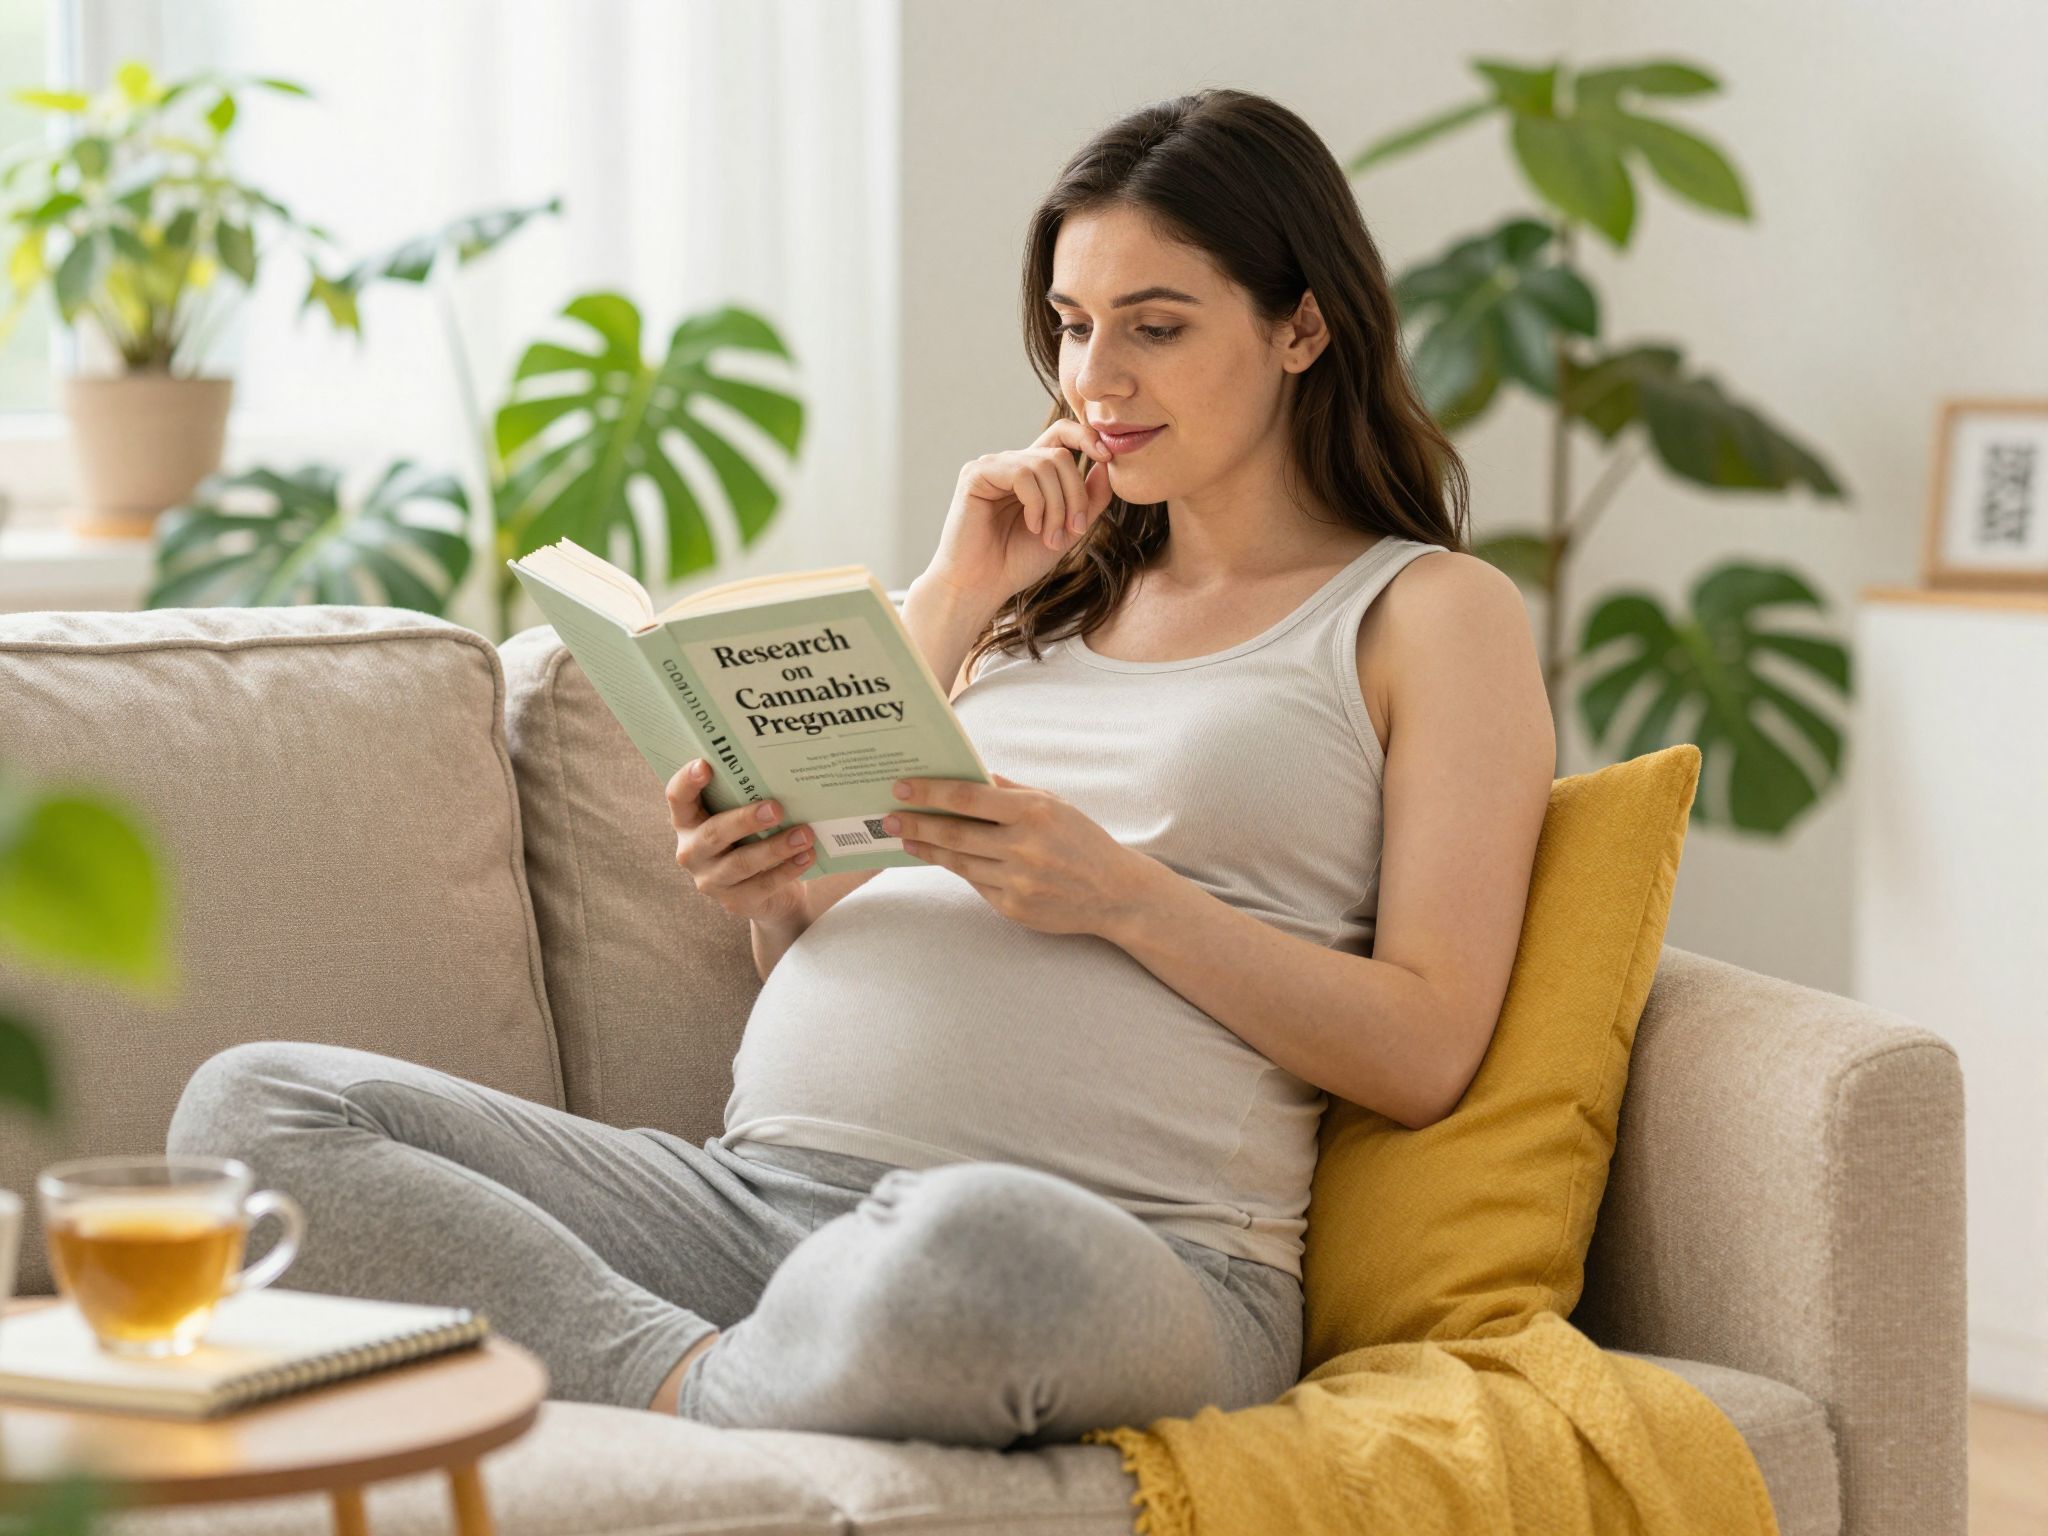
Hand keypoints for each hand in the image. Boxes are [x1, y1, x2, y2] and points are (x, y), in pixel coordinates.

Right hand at [666, 758, 813, 924]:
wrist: (770, 892)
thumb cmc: (753, 838)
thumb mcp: (745, 818)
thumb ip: (747, 798)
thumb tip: (781, 772)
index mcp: (688, 821)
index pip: (677, 798)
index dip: (687, 781)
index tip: (705, 764)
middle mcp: (692, 851)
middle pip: (713, 833)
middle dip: (745, 820)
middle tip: (776, 808)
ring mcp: (711, 880)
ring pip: (741, 863)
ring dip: (775, 847)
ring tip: (804, 834)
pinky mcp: (734, 901)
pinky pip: (762, 885)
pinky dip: (788, 869)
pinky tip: (807, 855)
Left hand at [882, 772, 1153, 938]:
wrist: (1114, 893)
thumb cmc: (1081, 840)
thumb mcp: (1054, 804)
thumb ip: (1011, 791)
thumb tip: (970, 775)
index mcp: (1033, 812)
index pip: (968, 798)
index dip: (930, 792)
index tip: (902, 786)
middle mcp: (1023, 847)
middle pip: (955, 832)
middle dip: (916, 822)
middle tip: (889, 816)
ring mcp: (1017, 880)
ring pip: (958, 861)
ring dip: (927, 848)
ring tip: (905, 836)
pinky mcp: (1012, 907)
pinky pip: (975, 883)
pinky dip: (956, 868)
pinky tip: (939, 856)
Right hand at [922, 417, 1115, 617]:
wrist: (982, 586)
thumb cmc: (1018, 562)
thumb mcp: (1067, 530)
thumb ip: (1090, 500)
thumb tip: (1107, 466)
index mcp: (1032, 474)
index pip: (1061, 435)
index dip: (1085, 437)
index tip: (1107, 457)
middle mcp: (1012, 464)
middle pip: (1060, 455)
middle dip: (1076, 495)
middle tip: (1074, 530)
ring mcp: (993, 466)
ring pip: (1044, 465)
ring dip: (1057, 506)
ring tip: (1049, 537)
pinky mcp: (976, 474)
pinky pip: (1022, 474)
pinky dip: (1036, 503)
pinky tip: (1031, 526)